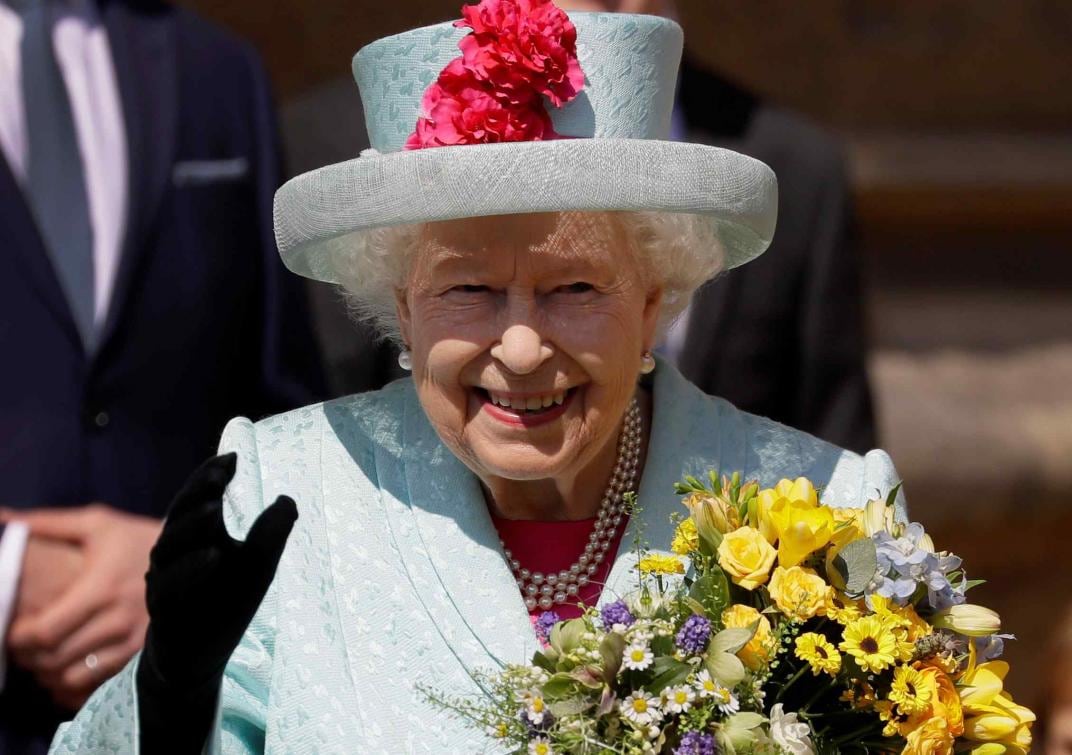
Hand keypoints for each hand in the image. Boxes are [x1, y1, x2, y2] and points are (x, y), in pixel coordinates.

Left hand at [0, 505, 160, 709]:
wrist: (193, 556)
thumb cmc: (136, 539)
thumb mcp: (97, 524)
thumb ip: (48, 524)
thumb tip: (4, 519)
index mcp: (101, 588)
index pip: (47, 632)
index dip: (21, 638)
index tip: (16, 631)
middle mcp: (118, 619)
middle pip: (56, 657)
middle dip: (31, 657)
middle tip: (25, 646)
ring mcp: (134, 641)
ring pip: (75, 676)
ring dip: (52, 672)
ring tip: (48, 657)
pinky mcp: (144, 654)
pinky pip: (99, 684)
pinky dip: (77, 683)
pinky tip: (73, 666)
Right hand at [137, 453, 296, 752]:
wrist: (198, 658)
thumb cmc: (225, 604)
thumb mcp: (258, 566)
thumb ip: (271, 532)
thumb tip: (287, 499)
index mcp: (197, 535)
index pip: (200, 496)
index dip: (211, 475)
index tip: (233, 456)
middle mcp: (175, 552)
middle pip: (181, 513)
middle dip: (199, 490)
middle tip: (220, 472)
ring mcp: (164, 579)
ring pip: (170, 545)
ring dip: (192, 525)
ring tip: (214, 508)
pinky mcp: (162, 610)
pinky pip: (171, 586)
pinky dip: (191, 570)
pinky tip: (213, 555)